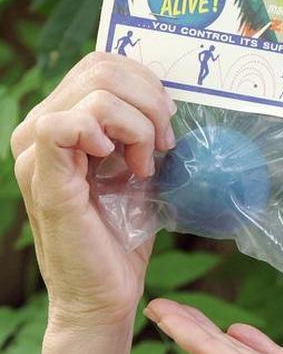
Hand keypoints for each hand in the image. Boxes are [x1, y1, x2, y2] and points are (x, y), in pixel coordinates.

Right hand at [10, 51, 176, 329]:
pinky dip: (111, 134)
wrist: (106, 290)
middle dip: (151, 101)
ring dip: (140, 124)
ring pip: (96, 91)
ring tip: (146, 163)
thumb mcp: (140, 164)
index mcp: (61, 120)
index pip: (102, 63)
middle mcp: (38, 128)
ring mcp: (35, 152)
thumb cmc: (123, 231)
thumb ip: (143, 126)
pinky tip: (124, 167)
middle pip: (101, 68)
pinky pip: (69, 123)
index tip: (168, 122)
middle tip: (165, 143)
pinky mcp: (43, 177)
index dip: (146, 82)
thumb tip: (175, 93)